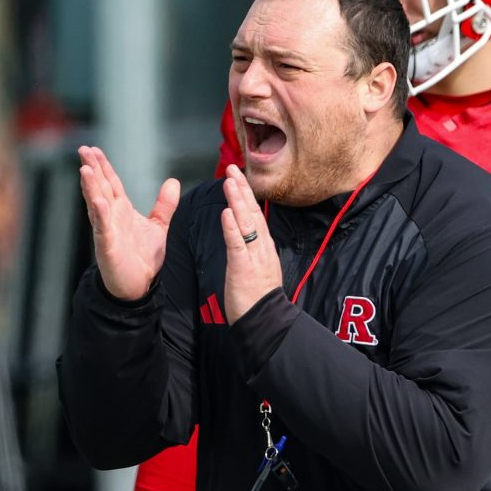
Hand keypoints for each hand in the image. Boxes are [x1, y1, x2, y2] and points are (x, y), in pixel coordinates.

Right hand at [78, 145, 180, 300]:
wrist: (139, 285)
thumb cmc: (143, 257)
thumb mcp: (158, 226)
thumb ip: (164, 205)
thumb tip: (173, 181)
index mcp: (121, 210)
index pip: (111, 183)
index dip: (103, 166)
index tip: (94, 149)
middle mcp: (111, 217)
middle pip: (100, 188)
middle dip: (92, 169)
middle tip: (84, 150)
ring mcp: (107, 230)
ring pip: (96, 204)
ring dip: (91, 187)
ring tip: (85, 169)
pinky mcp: (107, 246)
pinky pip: (103, 228)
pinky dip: (100, 215)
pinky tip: (98, 201)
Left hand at [220, 165, 282, 321]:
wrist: (265, 321)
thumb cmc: (258, 299)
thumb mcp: (258, 269)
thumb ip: (252, 251)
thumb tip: (246, 237)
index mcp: (264, 248)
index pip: (256, 215)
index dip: (247, 195)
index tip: (238, 178)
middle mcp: (262, 248)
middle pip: (253, 213)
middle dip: (242, 190)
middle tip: (233, 169)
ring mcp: (254, 257)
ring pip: (246, 223)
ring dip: (237, 201)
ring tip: (229, 181)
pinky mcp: (243, 268)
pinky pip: (237, 244)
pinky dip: (231, 228)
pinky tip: (226, 213)